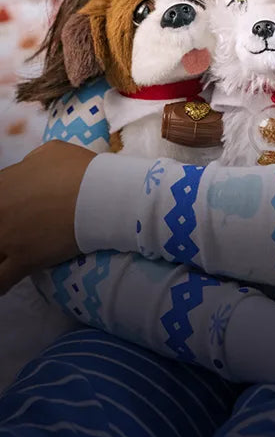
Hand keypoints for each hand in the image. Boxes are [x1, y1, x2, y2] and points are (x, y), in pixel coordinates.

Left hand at [0, 140, 95, 294]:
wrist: (103, 195)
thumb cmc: (81, 170)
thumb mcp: (52, 152)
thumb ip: (32, 163)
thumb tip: (28, 170)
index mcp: (2, 185)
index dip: (4, 209)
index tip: (14, 214)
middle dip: (3, 232)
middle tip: (17, 233)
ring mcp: (7, 239)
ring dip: (0, 255)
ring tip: (9, 258)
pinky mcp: (24, 262)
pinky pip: (0, 282)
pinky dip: (1, 284)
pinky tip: (5, 284)